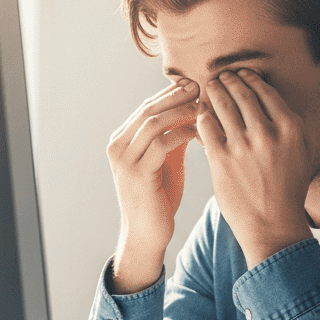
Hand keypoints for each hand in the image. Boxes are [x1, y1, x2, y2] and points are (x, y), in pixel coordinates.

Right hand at [106, 79, 198, 292]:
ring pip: (153, 122)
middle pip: (148, 109)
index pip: (147, 107)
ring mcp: (124, 159)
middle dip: (175, 96)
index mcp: (121, 140)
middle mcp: (117, 146)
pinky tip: (199, 132)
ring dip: (180, 111)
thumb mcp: (165, 161)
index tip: (196, 84)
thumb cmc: (159, 198)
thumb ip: (172, 137)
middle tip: (200, 86)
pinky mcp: (137, 173)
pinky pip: (161, 143)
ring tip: (202, 105)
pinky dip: (181, 133)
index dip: (171, 93)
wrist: (146, 234)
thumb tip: (194, 110)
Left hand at [196, 69, 312, 267]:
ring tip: (209, 87)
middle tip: (220, 75)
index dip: (249, 78)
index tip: (241, 74)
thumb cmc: (287, 190)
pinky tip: (201, 113)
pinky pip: (206, 125)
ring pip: (222, 104)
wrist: (273, 226)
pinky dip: (202, 114)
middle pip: (242, 93)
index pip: (265, 91)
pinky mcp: (221, 159)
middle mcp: (268, 133)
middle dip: (228, 80)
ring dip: (213, 91)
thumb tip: (266, 98)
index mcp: (291, 128)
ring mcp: (243, 146)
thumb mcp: (300, 153)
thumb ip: (287, 126)